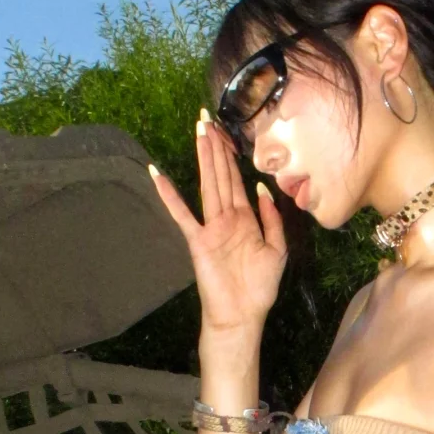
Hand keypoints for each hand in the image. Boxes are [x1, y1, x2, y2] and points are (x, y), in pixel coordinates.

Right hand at [148, 111, 287, 335]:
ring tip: (198, 131)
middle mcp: (226, 218)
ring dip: (203, 158)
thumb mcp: (277, 250)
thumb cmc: (259, 288)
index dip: (231, 156)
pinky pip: (182, 214)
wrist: (242, 316)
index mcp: (245, 219)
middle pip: (220, 175)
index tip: (225, 132)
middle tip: (206, 117)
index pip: (237, 180)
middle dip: (215, 147)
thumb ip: (272, 220)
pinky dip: (169, 195)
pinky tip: (156, 174)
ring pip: (208, 185)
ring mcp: (210, 227)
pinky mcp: (198, 240)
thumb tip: (263, 189)